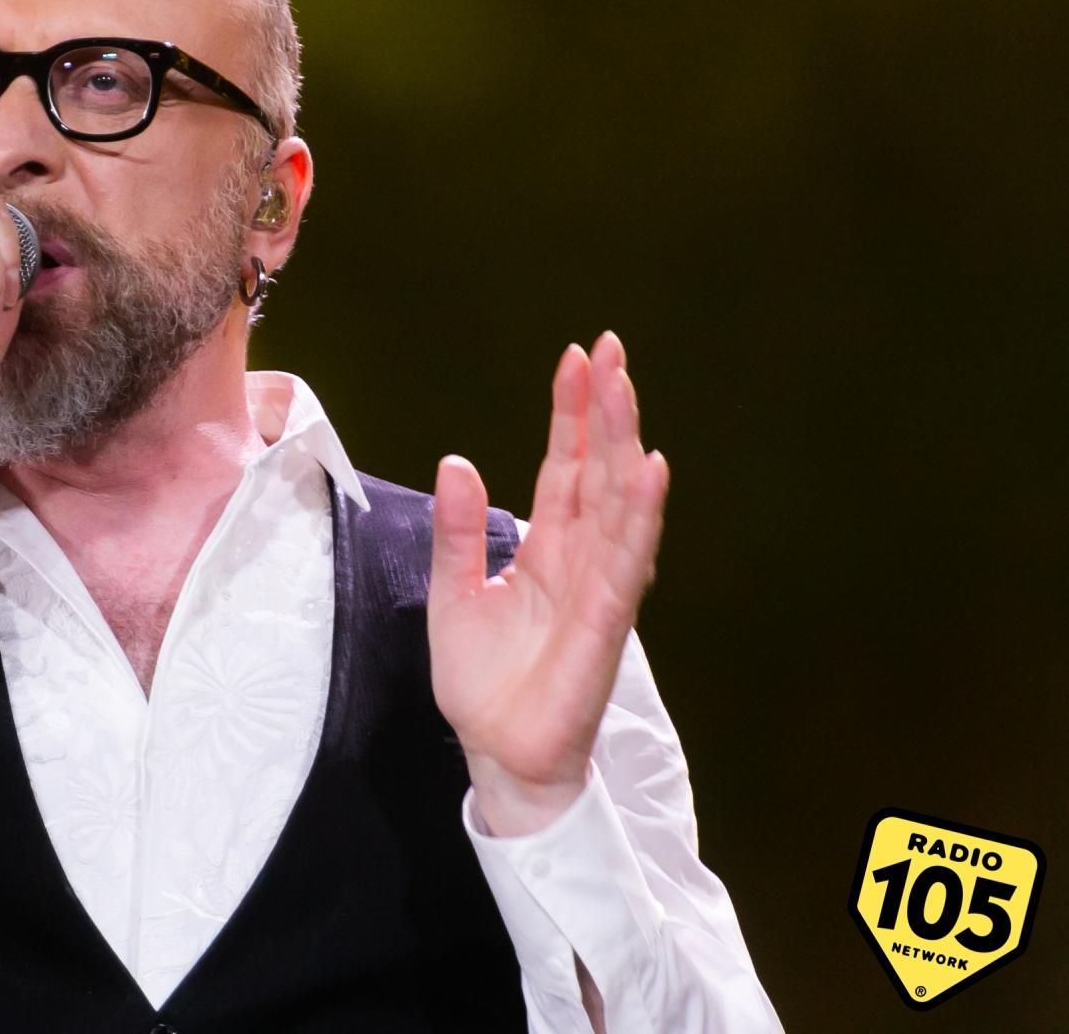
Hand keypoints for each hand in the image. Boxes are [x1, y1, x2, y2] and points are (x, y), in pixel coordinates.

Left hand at [426, 332, 668, 835]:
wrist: (494, 754)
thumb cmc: (482, 683)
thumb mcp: (453, 592)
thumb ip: (459, 531)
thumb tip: (458, 462)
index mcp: (547, 547)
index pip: (565, 466)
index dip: (571, 414)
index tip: (576, 359)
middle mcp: (581, 558)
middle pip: (599, 469)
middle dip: (605, 409)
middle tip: (610, 348)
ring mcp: (598, 587)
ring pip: (619, 501)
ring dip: (623, 442)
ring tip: (625, 386)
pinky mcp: (605, 622)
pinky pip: (626, 559)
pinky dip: (640, 513)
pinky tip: (649, 470)